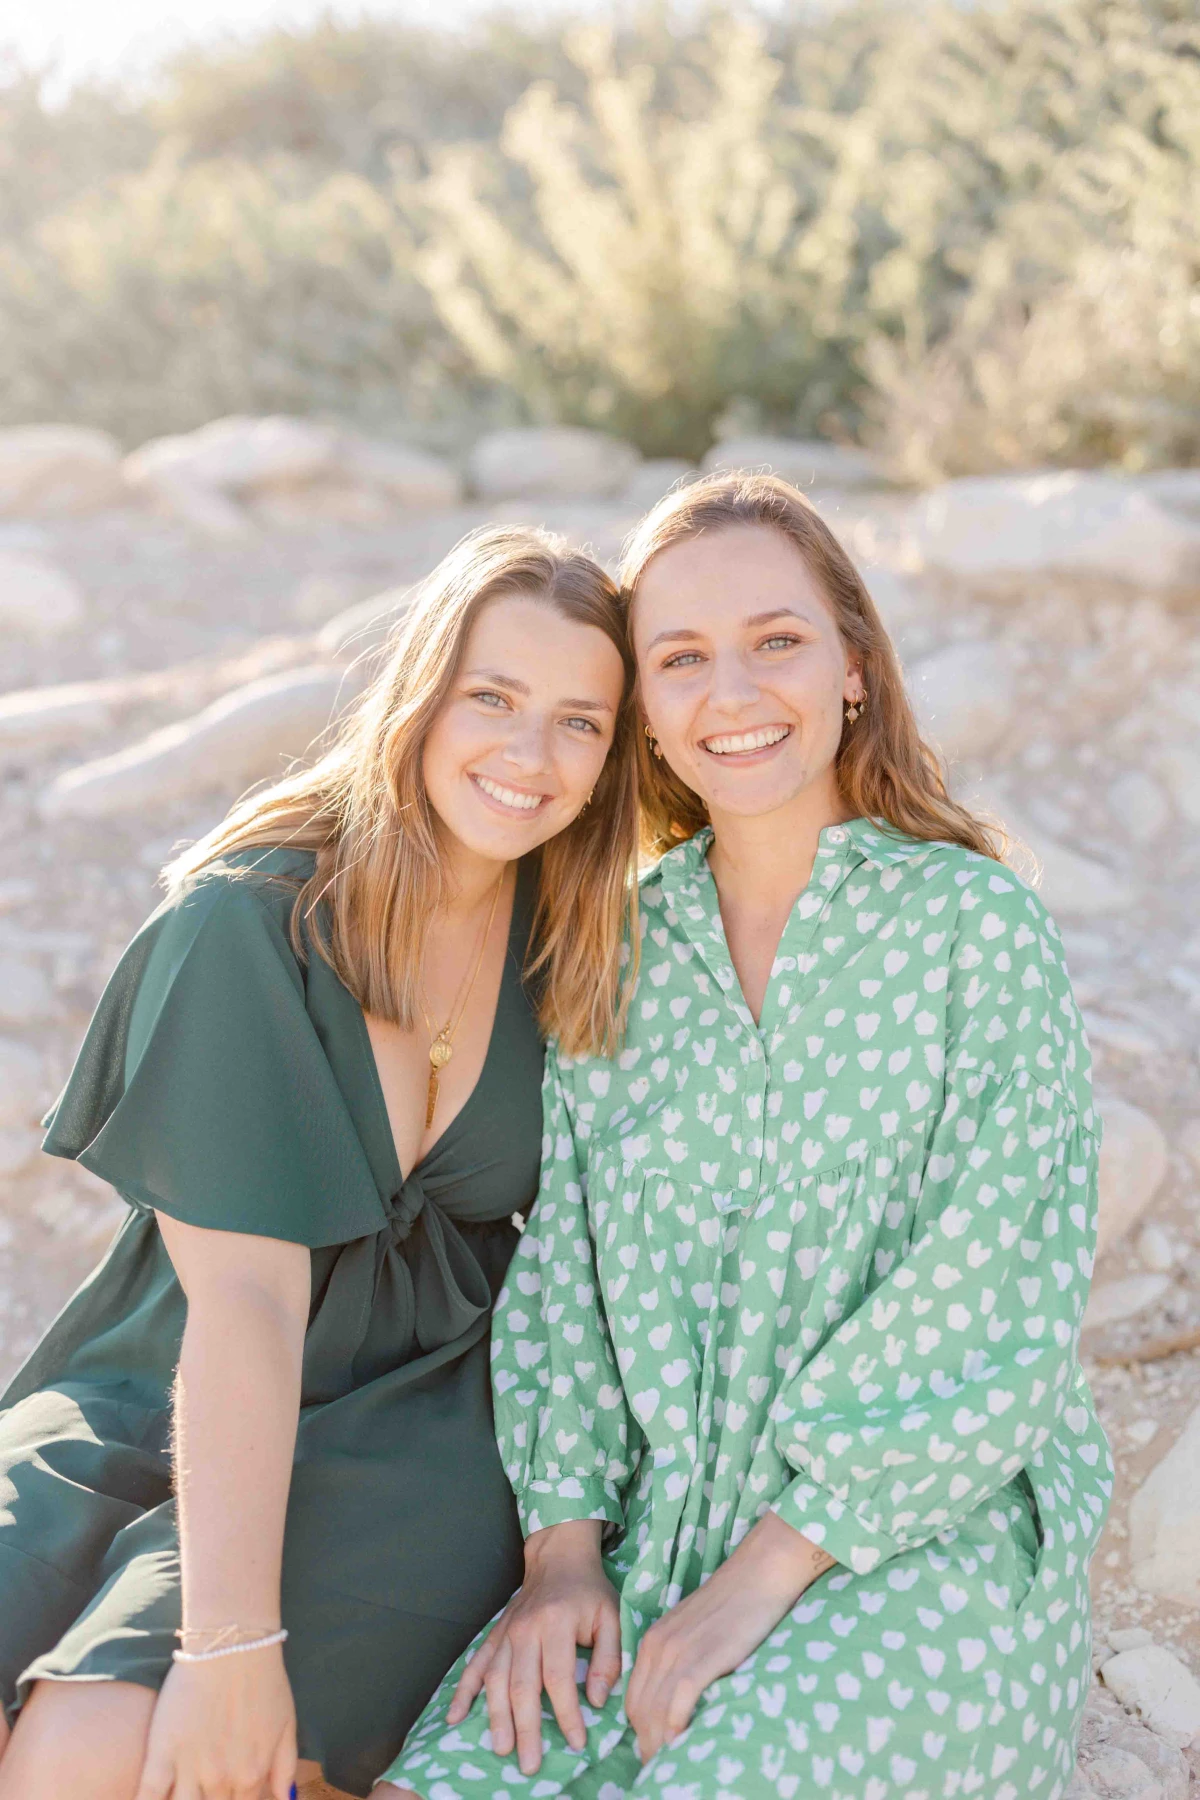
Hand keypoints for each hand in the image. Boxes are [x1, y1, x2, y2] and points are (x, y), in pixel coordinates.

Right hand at [134, 1646, 296, 1799]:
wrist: (232, 1647)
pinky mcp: (162, 1754)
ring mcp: (190, 1769)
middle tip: (208, 1777)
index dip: (234, 1797)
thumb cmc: (263, 1679)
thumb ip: (285, 1768)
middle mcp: (221, 1780)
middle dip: (211, 1798)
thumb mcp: (286, 1724)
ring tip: (182, 1789)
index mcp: (251, 1776)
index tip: (227, 1787)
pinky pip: (149, 1796)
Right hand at [446, 1519, 620, 1776]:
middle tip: (529, 1765)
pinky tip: (455, 1716)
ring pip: (495, 1679)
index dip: (566, 1714)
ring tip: (501, 1748)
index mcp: (556, 1623)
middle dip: (526, 1728)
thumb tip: (595, 1700)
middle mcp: (526, 1630)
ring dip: (496, 1717)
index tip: (577, 1743)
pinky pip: (475, 1665)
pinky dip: (463, 1691)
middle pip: (522, 1685)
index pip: (558, 1677)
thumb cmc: (589, 1592)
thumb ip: (607, 1658)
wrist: (558, 1557)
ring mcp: (506, 1632)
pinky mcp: (495, 1634)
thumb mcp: (611, 1617)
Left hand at [625, 1513, 835, 1763]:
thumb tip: (676, 1699)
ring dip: (659, 1745)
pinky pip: (678, 1704)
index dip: (639, 1731)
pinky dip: (676, 1730)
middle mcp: (657, 1648)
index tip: (652, 1751)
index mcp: (652, 1642)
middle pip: (640, 1711)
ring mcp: (678, 1653)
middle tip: (660, 1766)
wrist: (756, 1575)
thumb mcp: (690, 1631)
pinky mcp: (701, 1659)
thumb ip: (677, 1658)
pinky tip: (682, 1745)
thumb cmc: (730, 1605)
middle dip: (646, 1744)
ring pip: (655, 1713)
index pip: (633, 1699)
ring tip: (670, 1765)